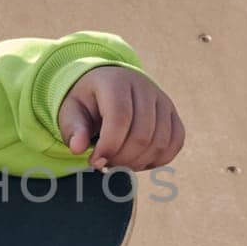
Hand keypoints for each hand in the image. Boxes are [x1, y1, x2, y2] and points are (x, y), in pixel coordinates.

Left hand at [58, 65, 184, 171]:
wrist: (107, 85)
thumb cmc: (87, 101)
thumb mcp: (71, 110)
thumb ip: (72, 128)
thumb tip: (77, 148)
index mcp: (116, 82)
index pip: (120, 118)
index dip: (109, 146)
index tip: (95, 161)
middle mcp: (144, 88)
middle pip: (142, 135)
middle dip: (122, 158)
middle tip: (106, 163)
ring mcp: (162, 100)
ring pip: (161, 142)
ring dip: (138, 162)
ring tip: (119, 161)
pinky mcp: (173, 114)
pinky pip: (176, 143)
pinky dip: (158, 159)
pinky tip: (138, 160)